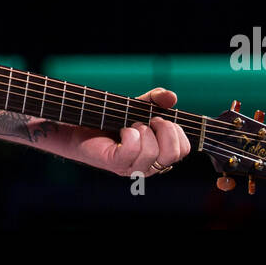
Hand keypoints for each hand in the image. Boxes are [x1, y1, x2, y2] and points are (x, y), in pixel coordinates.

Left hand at [64, 88, 191, 175]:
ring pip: (153, 152)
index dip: (176, 130)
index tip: (159, 118)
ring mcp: (133, 168)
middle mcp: (149, 166)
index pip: (184, 150)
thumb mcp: (138, 106)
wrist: (81, 124)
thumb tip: (172, 96)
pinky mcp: (116, 164)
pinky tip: (122, 130)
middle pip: (174, 154)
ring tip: (130, 125)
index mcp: (159, 155)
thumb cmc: (112, 118)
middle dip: (164, 129)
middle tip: (148, 120)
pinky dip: (129, 135)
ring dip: (143, 130)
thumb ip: (156, 100)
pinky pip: (132, 150)